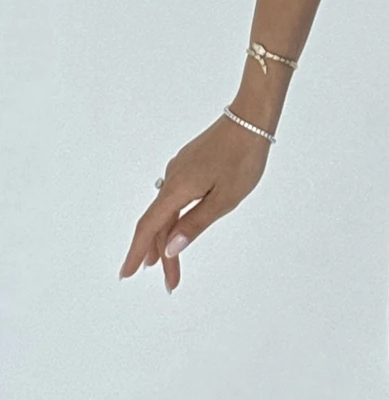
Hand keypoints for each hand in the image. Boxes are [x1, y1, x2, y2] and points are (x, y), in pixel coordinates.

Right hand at [118, 114, 270, 292]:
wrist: (251, 118)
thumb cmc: (242, 159)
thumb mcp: (224, 199)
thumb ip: (195, 224)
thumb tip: (169, 249)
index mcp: (177, 189)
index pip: (150, 228)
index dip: (136, 253)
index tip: (127, 274)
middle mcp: (172, 178)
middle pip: (159, 222)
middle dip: (160, 253)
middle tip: (170, 281)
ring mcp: (180, 168)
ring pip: (166, 208)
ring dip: (166, 235)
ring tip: (164, 259)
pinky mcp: (190, 162)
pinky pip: (174, 195)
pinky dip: (173, 216)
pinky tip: (177, 223)